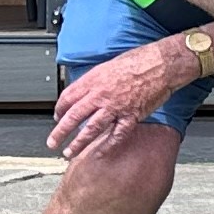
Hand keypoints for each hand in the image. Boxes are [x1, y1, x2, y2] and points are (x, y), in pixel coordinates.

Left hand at [49, 44, 176, 162]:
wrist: (161, 65)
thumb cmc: (139, 60)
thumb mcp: (108, 65)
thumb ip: (95, 80)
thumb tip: (85, 90)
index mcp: (93, 80)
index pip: (67, 98)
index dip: (59, 110)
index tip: (57, 117)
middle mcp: (100, 95)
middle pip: (73, 116)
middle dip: (60, 132)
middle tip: (52, 141)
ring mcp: (115, 108)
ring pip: (90, 129)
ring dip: (78, 143)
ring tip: (69, 152)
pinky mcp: (131, 116)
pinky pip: (116, 135)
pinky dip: (107, 146)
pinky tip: (99, 153)